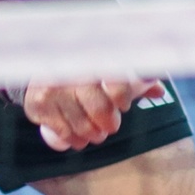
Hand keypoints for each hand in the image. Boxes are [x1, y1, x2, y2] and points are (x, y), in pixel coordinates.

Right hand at [21, 76, 164, 152]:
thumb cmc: (85, 68)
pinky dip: (70, 137)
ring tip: (94, 134)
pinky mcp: (37, 102)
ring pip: (80, 123)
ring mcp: (51, 86)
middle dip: (107, 122)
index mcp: (94, 57)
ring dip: (90, 134)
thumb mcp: (110, 67)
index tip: (123, 105)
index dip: (122, 96)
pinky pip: (59, 130)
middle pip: (99, 107)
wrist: (42, 62)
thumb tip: (157, 90)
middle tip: (109, 127)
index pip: (115, 81)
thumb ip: (135, 79)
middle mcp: (71, 70)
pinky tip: (76, 137)